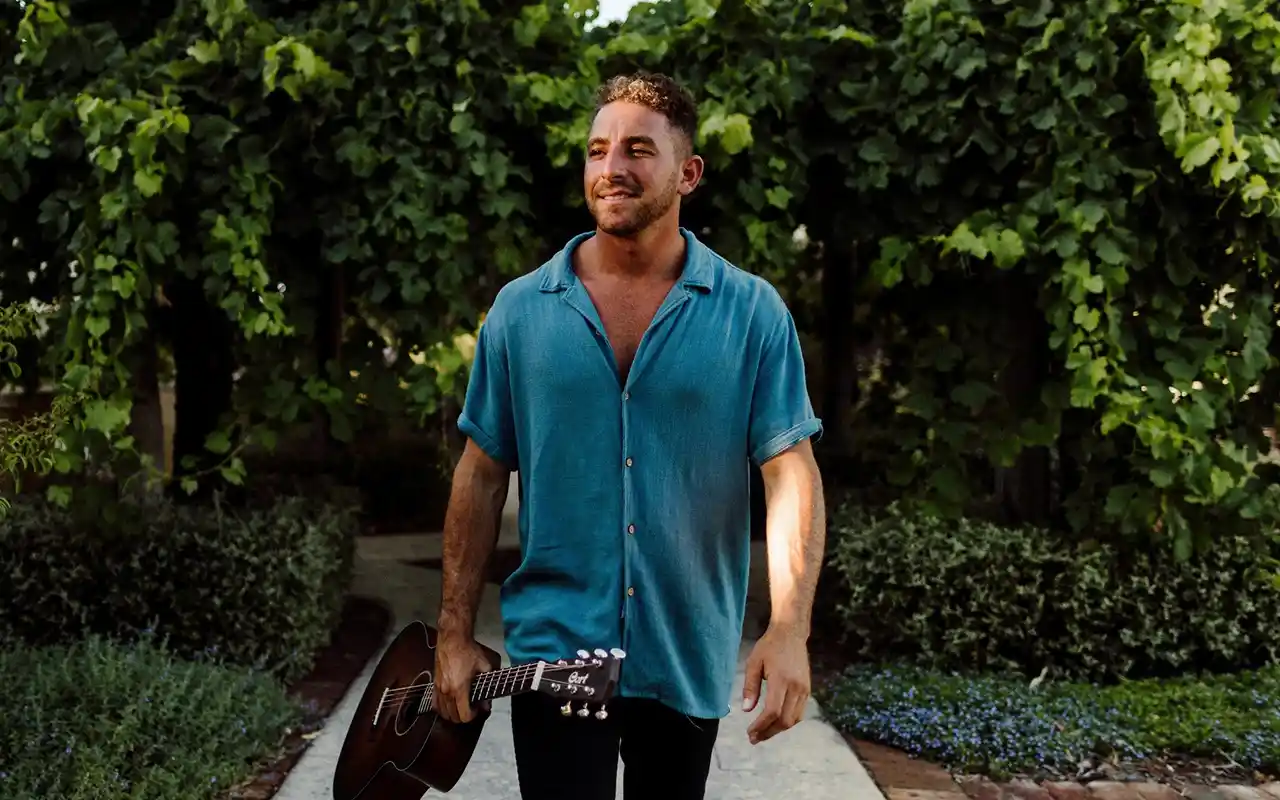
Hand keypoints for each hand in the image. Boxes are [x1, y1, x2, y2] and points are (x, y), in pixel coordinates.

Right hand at [434, 632, 492, 723]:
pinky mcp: (434, 682)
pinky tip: (449, 703)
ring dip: (452, 713)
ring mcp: (438, 687)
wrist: (453, 638)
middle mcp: (446, 691)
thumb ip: (487, 687)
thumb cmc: (468, 650)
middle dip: (463, 716)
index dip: (472, 716)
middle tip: (471, 708)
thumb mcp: (485, 667)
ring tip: (461, 706)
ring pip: (442, 712)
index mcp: (459, 689)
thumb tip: (487, 703)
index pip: (463, 715)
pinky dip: (441, 707)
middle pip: (452, 716)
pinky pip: (435, 703)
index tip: (477, 710)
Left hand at [741, 626, 809, 744]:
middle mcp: (796, 687)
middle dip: (768, 732)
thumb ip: (750, 687)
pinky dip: (787, 722)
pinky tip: (775, 723)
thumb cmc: (769, 646)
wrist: (791, 634)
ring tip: (762, 734)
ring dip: (778, 730)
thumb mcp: (753, 662)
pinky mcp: (808, 690)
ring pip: (794, 720)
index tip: (749, 732)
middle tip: (754, 738)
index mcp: (781, 679)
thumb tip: (746, 710)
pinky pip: (799, 713)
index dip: (761, 725)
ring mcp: (804, 689)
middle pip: (785, 720)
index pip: (773, 711)